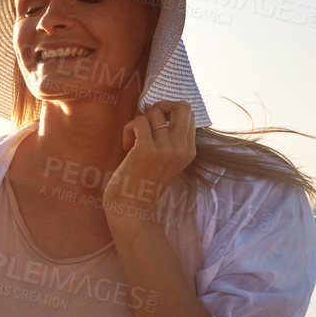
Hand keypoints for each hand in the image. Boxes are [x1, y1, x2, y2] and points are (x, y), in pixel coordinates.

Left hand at [104, 100, 195, 230]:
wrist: (132, 210)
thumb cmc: (143, 185)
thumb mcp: (166, 162)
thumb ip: (170, 140)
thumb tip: (157, 109)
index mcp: (189, 151)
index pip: (189, 113)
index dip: (170, 110)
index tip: (154, 123)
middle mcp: (181, 148)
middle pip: (181, 106)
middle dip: (160, 106)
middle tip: (146, 122)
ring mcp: (165, 149)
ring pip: (154, 112)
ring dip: (138, 122)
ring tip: (132, 141)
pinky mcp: (146, 150)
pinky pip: (139, 121)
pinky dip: (129, 129)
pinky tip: (126, 145)